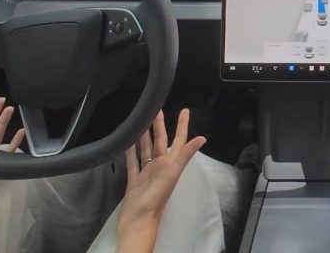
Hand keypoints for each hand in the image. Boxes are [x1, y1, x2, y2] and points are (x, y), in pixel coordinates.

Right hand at [116, 109, 204, 248]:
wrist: (138, 221)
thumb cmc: (156, 199)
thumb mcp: (172, 175)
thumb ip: (185, 156)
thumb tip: (202, 138)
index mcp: (170, 164)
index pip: (179, 140)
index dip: (182, 125)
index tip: (184, 110)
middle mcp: (160, 167)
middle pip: (160, 142)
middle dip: (159, 126)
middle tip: (156, 109)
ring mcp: (147, 173)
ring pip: (146, 150)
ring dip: (144, 137)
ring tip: (140, 121)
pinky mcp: (134, 180)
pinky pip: (132, 162)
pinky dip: (130, 152)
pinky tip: (126, 143)